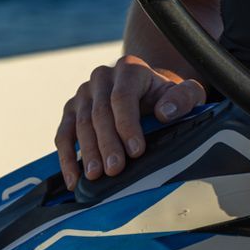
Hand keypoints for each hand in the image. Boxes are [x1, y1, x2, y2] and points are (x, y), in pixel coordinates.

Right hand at [55, 55, 206, 190]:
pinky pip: (63, 134)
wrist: (149, 95)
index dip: (127, 125)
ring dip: (87, 152)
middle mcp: (102, 77)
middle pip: (100, 113)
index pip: (123, 97)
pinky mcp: (71, 111)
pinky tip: (74, 179)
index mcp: (130, 69)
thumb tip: (164, 112)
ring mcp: (83, 93)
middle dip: (107, 144)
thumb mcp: (187, 94)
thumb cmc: (169, 98)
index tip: (137, 151)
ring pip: (80, 124)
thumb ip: (183, 98)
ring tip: (95, 177)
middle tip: (114, 170)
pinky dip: (66, 158)